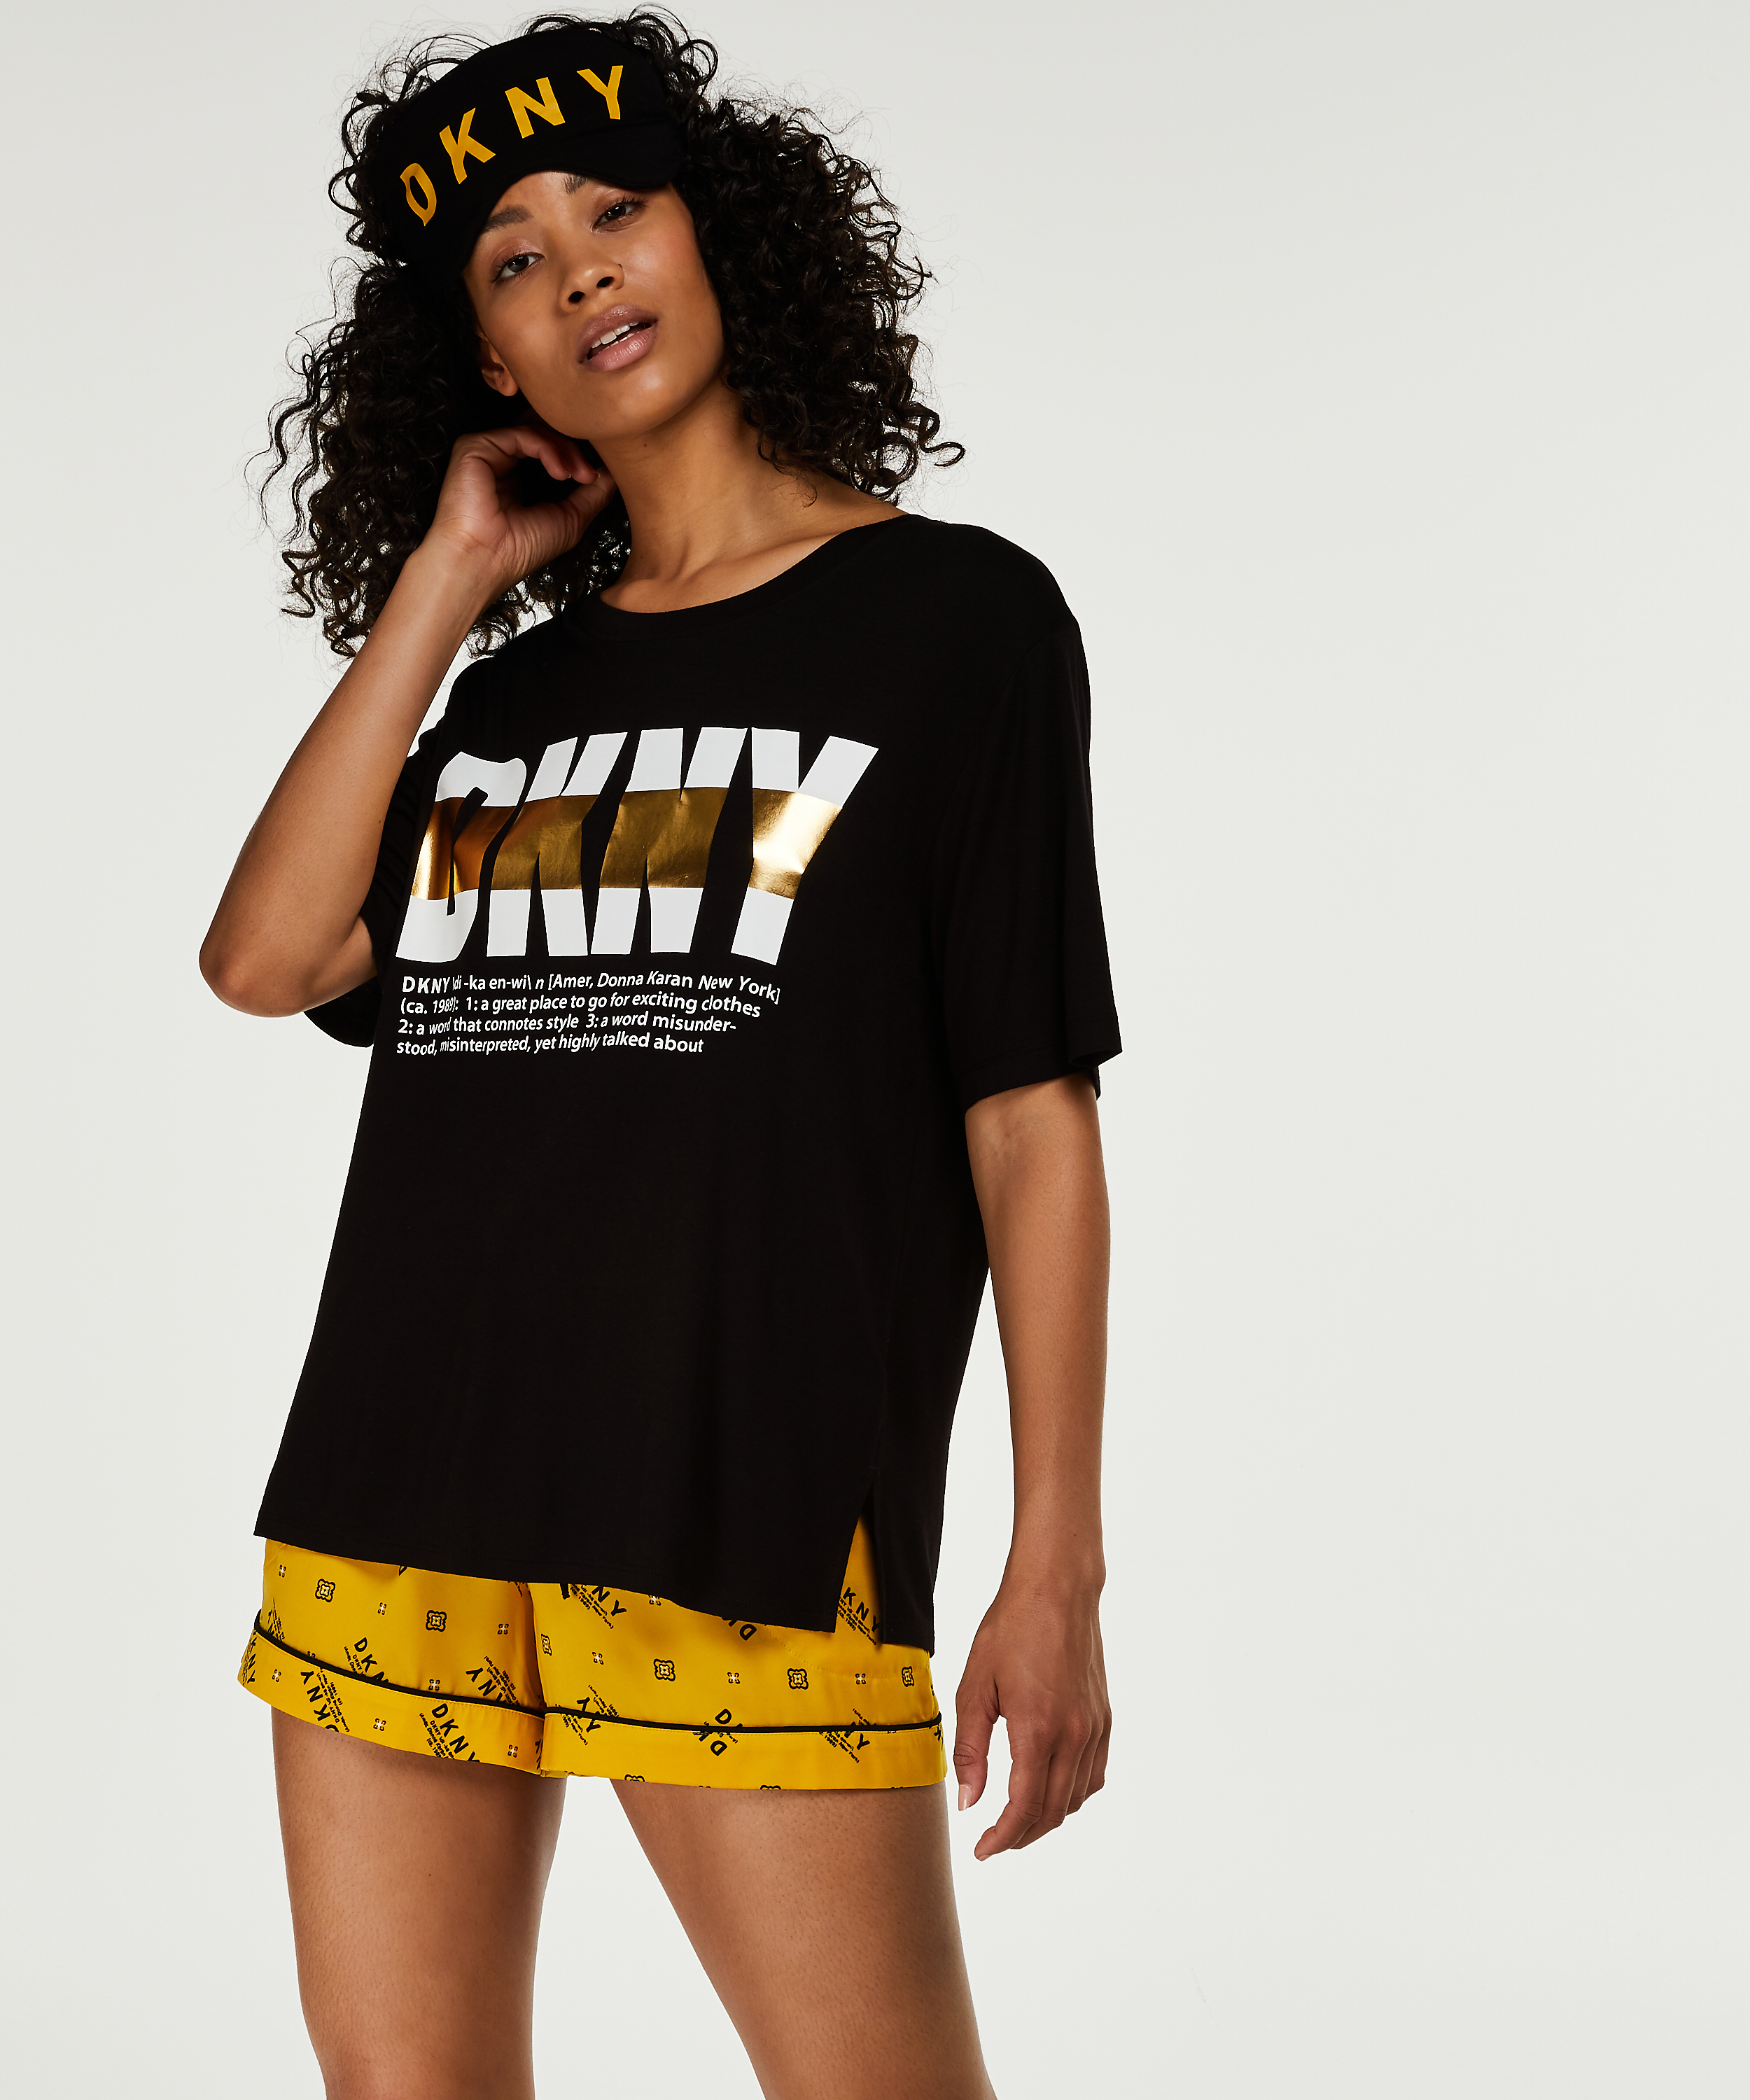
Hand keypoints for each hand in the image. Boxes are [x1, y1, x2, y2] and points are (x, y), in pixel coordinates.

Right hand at [418, 421, 615, 605]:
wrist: (483, 561)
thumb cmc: (519, 550)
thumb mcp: (571, 520)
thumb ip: (592, 494)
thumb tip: (615, 473)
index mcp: (518, 477)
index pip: (551, 448)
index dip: (577, 455)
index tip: (597, 476)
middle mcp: (501, 461)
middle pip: (545, 433)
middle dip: (574, 449)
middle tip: (590, 474)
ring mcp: (488, 452)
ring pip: (536, 430)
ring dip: (566, 450)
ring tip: (578, 475)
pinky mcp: (475, 446)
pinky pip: (520, 433)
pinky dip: (547, 447)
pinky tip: (560, 471)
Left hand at [953, 1571, 1110, 1857]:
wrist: (1057, 1588)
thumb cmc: (1010, 1628)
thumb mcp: (975, 1685)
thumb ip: (971, 1749)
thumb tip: (969, 1802)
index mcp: (1037, 1729)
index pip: (1024, 1808)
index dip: (1001, 1838)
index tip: (981, 1851)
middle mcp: (1073, 1735)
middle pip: (1052, 1811)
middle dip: (1022, 1836)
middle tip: (993, 1841)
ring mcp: (1094, 1727)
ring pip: (1076, 1798)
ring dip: (1047, 1818)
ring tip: (1017, 1819)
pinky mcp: (1104, 1717)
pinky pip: (1094, 1774)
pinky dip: (1072, 1794)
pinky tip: (1050, 1789)